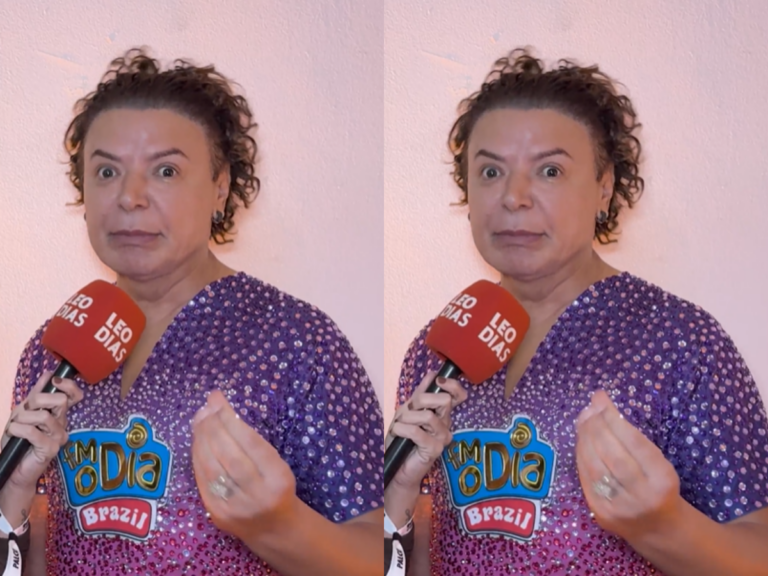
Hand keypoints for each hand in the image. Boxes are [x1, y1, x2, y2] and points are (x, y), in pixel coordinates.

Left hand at [2, 370, 82, 491]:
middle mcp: (62, 424)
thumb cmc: (18, 439)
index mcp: (58, 414)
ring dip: (22, 419)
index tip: (54, 382)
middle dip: (36, 401)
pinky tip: (14, 433)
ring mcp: (59, 437)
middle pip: (60, 401)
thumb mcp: (24, 411)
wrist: (12, 467)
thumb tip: (49, 373)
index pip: (75, 395)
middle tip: (24, 411)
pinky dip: (18, 430)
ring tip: (15, 426)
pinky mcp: (51, 449)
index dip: (68, 385)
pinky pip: (34, 432)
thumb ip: (37, 394)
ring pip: (44, 416)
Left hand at [192, 390, 298, 543]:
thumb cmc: (277, 487)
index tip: (219, 400)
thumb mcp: (278, 464)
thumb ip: (254, 442)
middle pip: (229, 455)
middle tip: (206, 406)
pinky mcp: (217, 513)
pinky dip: (197, 457)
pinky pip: (202, 480)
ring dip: (202, 438)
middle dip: (214, 426)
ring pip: (212, 467)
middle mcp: (257, 494)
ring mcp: (235, 507)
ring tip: (200, 419)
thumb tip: (220, 411)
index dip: (231, 420)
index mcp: (278, 478)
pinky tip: (197, 441)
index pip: (251, 444)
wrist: (274, 528)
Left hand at [386, 371, 467, 490]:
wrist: (396, 465)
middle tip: (408, 411)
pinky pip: (418, 432)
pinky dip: (402, 429)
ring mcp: (442, 437)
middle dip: (420, 400)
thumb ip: (422, 393)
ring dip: (407, 418)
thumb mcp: (409, 409)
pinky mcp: (435, 450)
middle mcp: (446, 424)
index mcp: (442, 413)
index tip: (438, 382)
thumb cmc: (403, 437)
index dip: (452, 385)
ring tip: (400, 426)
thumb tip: (433, 373)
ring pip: (428, 415)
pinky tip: (398, 433)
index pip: (458, 395)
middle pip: (444, 400)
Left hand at [575, 390, 682, 542]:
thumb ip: (633, 438)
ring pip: (595, 465)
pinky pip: (585, 478)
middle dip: (596, 425)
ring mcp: (619, 507)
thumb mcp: (659, 463)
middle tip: (590, 407)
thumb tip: (598, 405)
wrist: (659, 529)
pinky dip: (580, 455)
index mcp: (662, 479)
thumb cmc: (659, 486)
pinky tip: (581, 440)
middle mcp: (641, 495)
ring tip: (584, 419)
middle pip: (612, 454)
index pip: (634, 443)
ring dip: (585, 437)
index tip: (602, 399)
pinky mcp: (601, 513)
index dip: (614, 419)